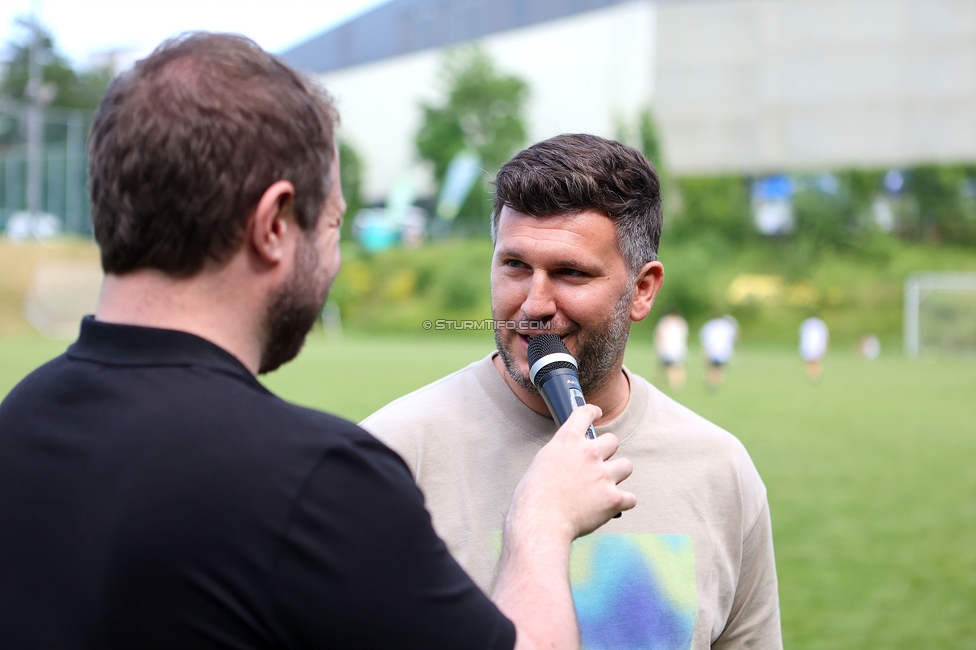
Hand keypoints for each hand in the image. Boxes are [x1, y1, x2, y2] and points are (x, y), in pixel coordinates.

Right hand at [507, 404, 635, 544]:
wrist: (541, 522)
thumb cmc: (532, 498)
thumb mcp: (541, 464)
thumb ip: (560, 457)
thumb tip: (568, 463)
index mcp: (567, 441)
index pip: (584, 414)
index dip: (592, 412)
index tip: (597, 413)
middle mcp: (589, 453)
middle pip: (613, 440)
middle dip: (608, 452)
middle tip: (599, 464)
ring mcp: (604, 475)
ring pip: (626, 466)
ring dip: (618, 475)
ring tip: (607, 486)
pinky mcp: (613, 498)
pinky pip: (630, 498)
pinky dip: (622, 503)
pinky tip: (612, 507)